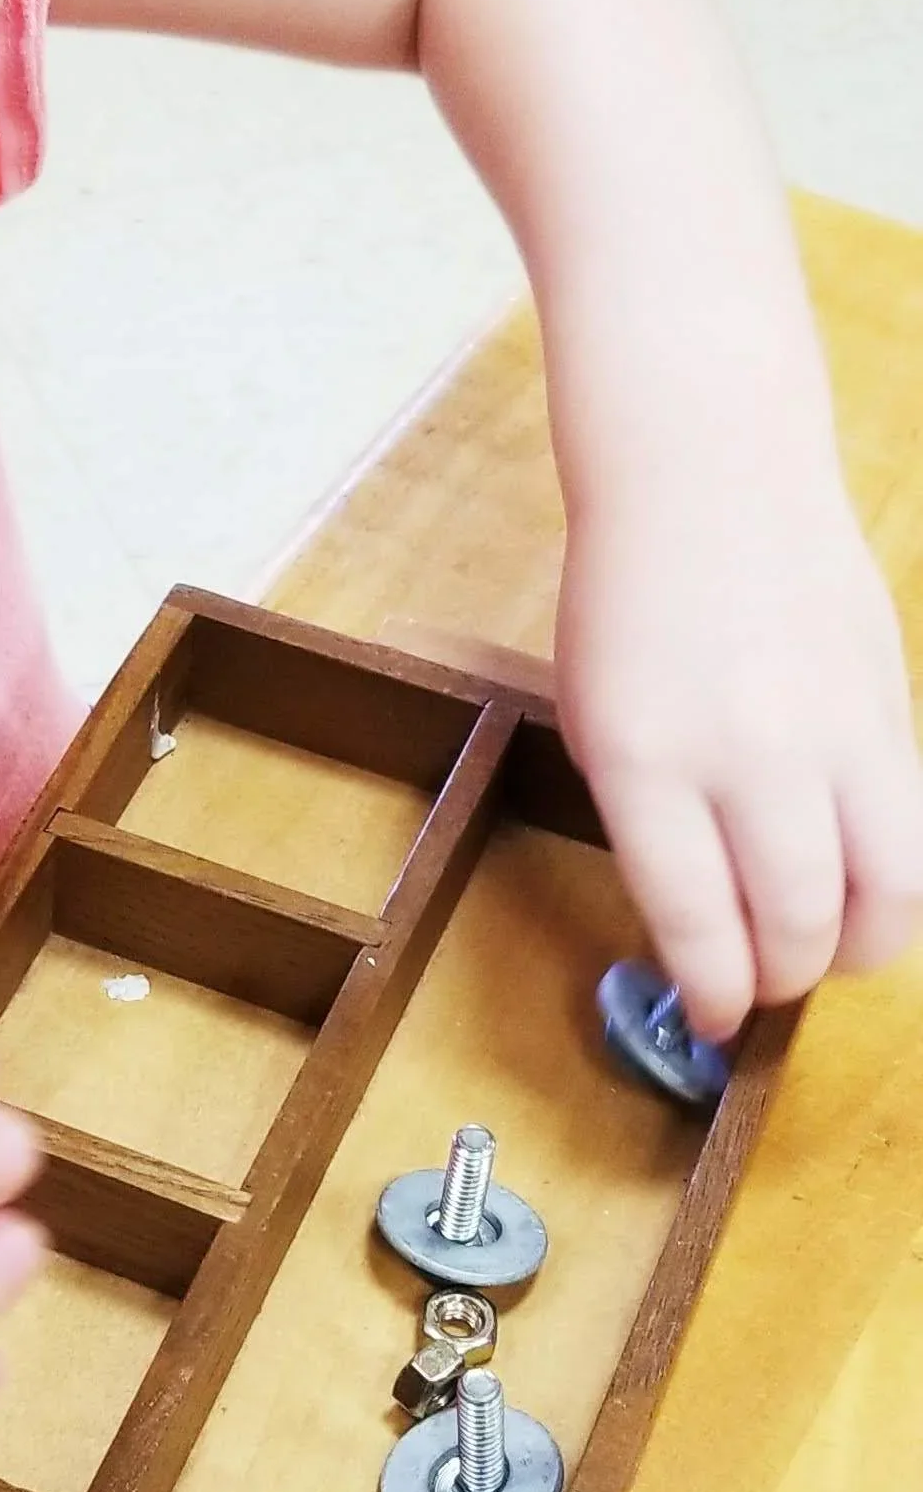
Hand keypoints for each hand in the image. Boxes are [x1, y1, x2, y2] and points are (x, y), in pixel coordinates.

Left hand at [555, 429, 922, 1037]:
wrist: (712, 474)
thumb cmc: (634, 601)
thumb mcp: (599, 721)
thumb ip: (648, 824)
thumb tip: (704, 929)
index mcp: (647, 759)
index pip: (696, 919)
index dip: (714, 990)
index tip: (714, 1017)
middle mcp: (748, 752)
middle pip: (796, 919)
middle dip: (782, 978)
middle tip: (766, 982)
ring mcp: (834, 728)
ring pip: (884, 892)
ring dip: (857, 947)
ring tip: (826, 947)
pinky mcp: (890, 707)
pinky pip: (912, 830)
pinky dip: (892, 880)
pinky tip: (862, 882)